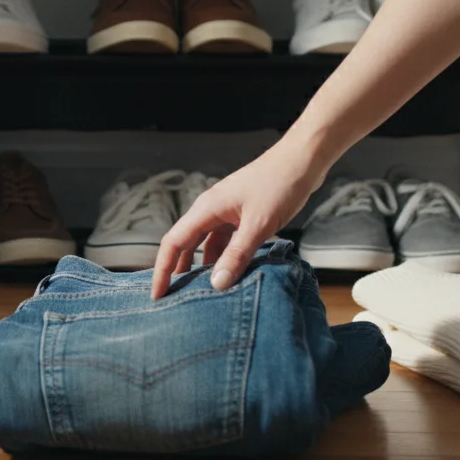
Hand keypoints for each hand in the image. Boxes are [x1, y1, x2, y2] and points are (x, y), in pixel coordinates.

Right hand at [152, 140, 327, 297]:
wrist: (302, 160)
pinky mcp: (241, 214)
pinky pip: (224, 240)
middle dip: (176, 271)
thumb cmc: (279, 184)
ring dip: (201, 266)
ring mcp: (226, 212)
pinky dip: (223, 257)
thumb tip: (217, 284)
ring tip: (200, 292)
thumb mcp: (258, 224)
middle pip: (184, 244)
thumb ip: (237, 255)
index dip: (162, 270)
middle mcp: (210, 210)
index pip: (173, 243)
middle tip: (174, 299)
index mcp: (206, 209)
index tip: (157, 294)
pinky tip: (229, 273)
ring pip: (205, 244)